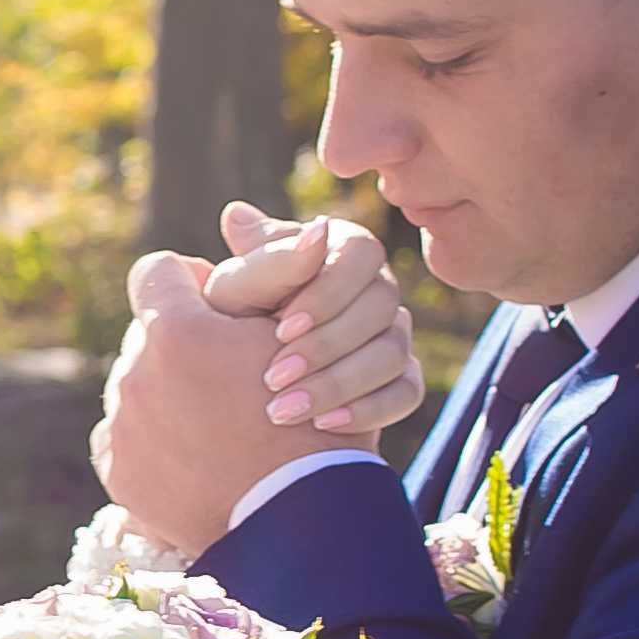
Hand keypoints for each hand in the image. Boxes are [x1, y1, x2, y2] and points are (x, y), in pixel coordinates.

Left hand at [91, 252, 293, 554]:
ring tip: (216, 424)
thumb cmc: (316, 418)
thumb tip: (281, 223)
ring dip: (168, 394)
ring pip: (137, 386)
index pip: (158, 271)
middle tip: (230, 378)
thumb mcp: (304, 338)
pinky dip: (151, 441)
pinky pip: (122, 437)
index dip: (192, 284)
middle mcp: (134, 371)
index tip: (222, 311)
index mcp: (176, 328)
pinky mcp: (117, 469)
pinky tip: (193, 456)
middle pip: (149, 335)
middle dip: (182, 346)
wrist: (300, 521)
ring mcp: (121, 424)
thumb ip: (281, 276)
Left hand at [203, 201, 420, 443]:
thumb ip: (249, 262)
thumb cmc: (232, 322)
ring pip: (392, 352)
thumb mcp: (234, 293)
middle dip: (327, 345)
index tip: (280, 328)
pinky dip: (368, 410)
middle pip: (382, 306)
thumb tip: (239, 213)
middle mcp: (376, 286)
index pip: (359, 254)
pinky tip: (324, 425)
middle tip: (275, 377)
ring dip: (339, 383)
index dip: (325, 293)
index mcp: (342, 248)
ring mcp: (393, 332)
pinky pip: (405, 393)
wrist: (240, 385)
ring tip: (287, 410)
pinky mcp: (399, 378)